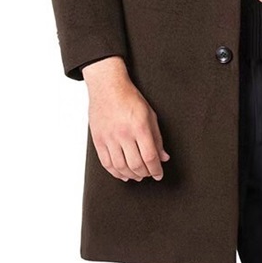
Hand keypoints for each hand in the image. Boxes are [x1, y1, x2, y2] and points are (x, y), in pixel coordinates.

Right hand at [83, 57, 169, 182]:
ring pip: (121, 167)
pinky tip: (122, 174)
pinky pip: (106, 163)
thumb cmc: (130, 98)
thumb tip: (163, 156)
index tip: (159, 174)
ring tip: (137, 175)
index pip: (150, 156)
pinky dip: (115, 173)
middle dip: (145, 173)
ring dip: (131, 175)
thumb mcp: (150, 114)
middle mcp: (124, 133)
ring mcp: (109, 138)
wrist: (107, 87)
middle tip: (149, 174)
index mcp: (140, 126)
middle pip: (136, 165)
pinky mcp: (98, 140)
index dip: (156, 169)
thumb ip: (157, 137)